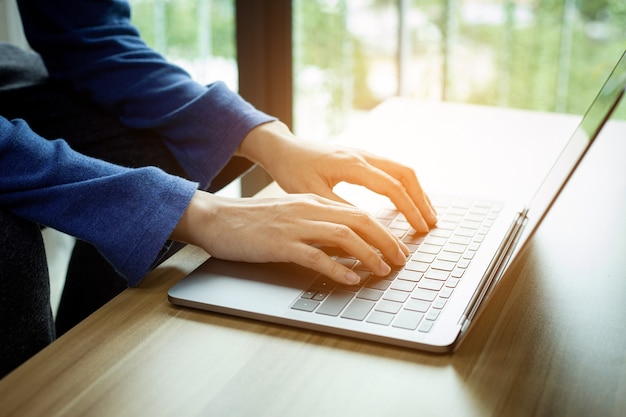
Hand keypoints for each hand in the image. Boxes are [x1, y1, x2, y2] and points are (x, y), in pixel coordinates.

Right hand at [170, 191, 409, 284]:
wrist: (218, 219)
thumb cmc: (254, 221)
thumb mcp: (292, 217)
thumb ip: (319, 228)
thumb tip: (348, 247)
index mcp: (313, 202)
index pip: (359, 213)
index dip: (384, 232)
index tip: (397, 248)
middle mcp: (309, 209)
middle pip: (359, 220)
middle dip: (385, 241)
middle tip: (401, 260)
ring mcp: (295, 225)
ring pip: (343, 236)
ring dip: (368, 254)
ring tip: (383, 270)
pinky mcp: (280, 243)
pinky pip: (315, 256)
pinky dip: (337, 268)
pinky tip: (350, 279)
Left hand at [236, 121, 437, 232]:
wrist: (283, 148)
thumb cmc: (292, 170)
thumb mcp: (311, 194)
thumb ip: (339, 209)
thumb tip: (366, 226)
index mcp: (352, 164)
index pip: (392, 187)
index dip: (409, 209)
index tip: (420, 228)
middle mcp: (363, 155)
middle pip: (405, 174)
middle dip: (422, 200)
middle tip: (431, 224)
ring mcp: (364, 154)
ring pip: (402, 170)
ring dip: (417, 192)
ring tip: (427, 214)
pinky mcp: (361, 157)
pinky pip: (392, 169)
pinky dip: (406, 186)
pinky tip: (408, 200)